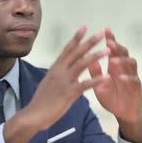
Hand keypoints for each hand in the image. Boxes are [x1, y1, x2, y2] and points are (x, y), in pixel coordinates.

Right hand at [3, 26, 110, 142]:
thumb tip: (61, 68)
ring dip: (96, 56)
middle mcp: (60, 71)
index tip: (84, 27)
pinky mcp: (68, 93)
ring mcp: (64, 81)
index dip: (76, 38)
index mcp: (55, 68)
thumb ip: (57, 75)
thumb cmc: (41, 101)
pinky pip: (85, 85)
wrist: (33, 115)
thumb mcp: (48, 83)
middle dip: (89, 42)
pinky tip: (106, 77)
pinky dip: (96, 80)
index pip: (67, 49)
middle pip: (76, 53)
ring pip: (82, 65)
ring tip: (108, 50)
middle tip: (101, 33)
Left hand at [88, 28, 141, 142]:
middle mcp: (124, 69)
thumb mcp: (100, 85)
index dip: (111, 40)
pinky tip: (121, 77)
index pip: (114, 50)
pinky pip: (134, 80)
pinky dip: (128, 77)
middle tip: (109, 42)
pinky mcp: (136, 88)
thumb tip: (86, 58)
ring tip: (112, 61)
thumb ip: (95, 72)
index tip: (106, 30)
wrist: (124, 114)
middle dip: (117, 46)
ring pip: (131, 63)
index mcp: (115, 66)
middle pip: (124, 52)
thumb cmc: (112, 97)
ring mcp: (132, 77)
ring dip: (122, 61)